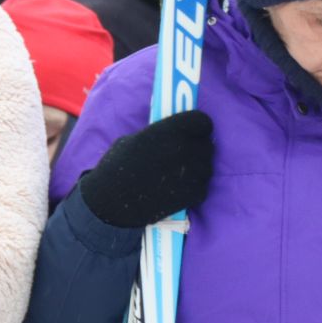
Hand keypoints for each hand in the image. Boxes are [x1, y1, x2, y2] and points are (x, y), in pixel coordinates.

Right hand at [77, 109, 214, 227]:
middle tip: (183, 156)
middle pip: (207, 144)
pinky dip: (193, 188)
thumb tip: (175, 136)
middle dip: (197, 149)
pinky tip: (177, 189)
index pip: (203, 121)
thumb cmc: (118, 166)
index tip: (192, 132)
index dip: (199, 127)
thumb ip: (162, 136)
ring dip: (197, 169)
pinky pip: (203, 186)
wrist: (113, 201)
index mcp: (170, 131)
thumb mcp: (135, 140)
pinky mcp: (194, 194)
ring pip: (207, 167)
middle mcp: (185, 149)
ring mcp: (192, 172)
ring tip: (177, 174)